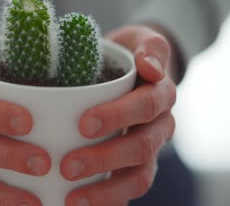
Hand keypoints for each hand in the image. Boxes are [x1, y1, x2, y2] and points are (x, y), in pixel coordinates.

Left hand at [60, 25, 176, 205]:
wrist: (137, 71)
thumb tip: (150, 67)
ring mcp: (149, 149)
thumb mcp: (141, 40)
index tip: (84, 124)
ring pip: (139, 177)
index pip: (147, 106)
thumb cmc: (130, 56)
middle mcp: (159, 126)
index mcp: (161, 95)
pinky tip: (77, 205)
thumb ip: (150, 47)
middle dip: (105, 159)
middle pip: (142, 147)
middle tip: (68, 166)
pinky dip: (108, 202)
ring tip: (73, 199)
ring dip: (106, 190)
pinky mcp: (135, 166)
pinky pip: (127, 189)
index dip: (119, 116)